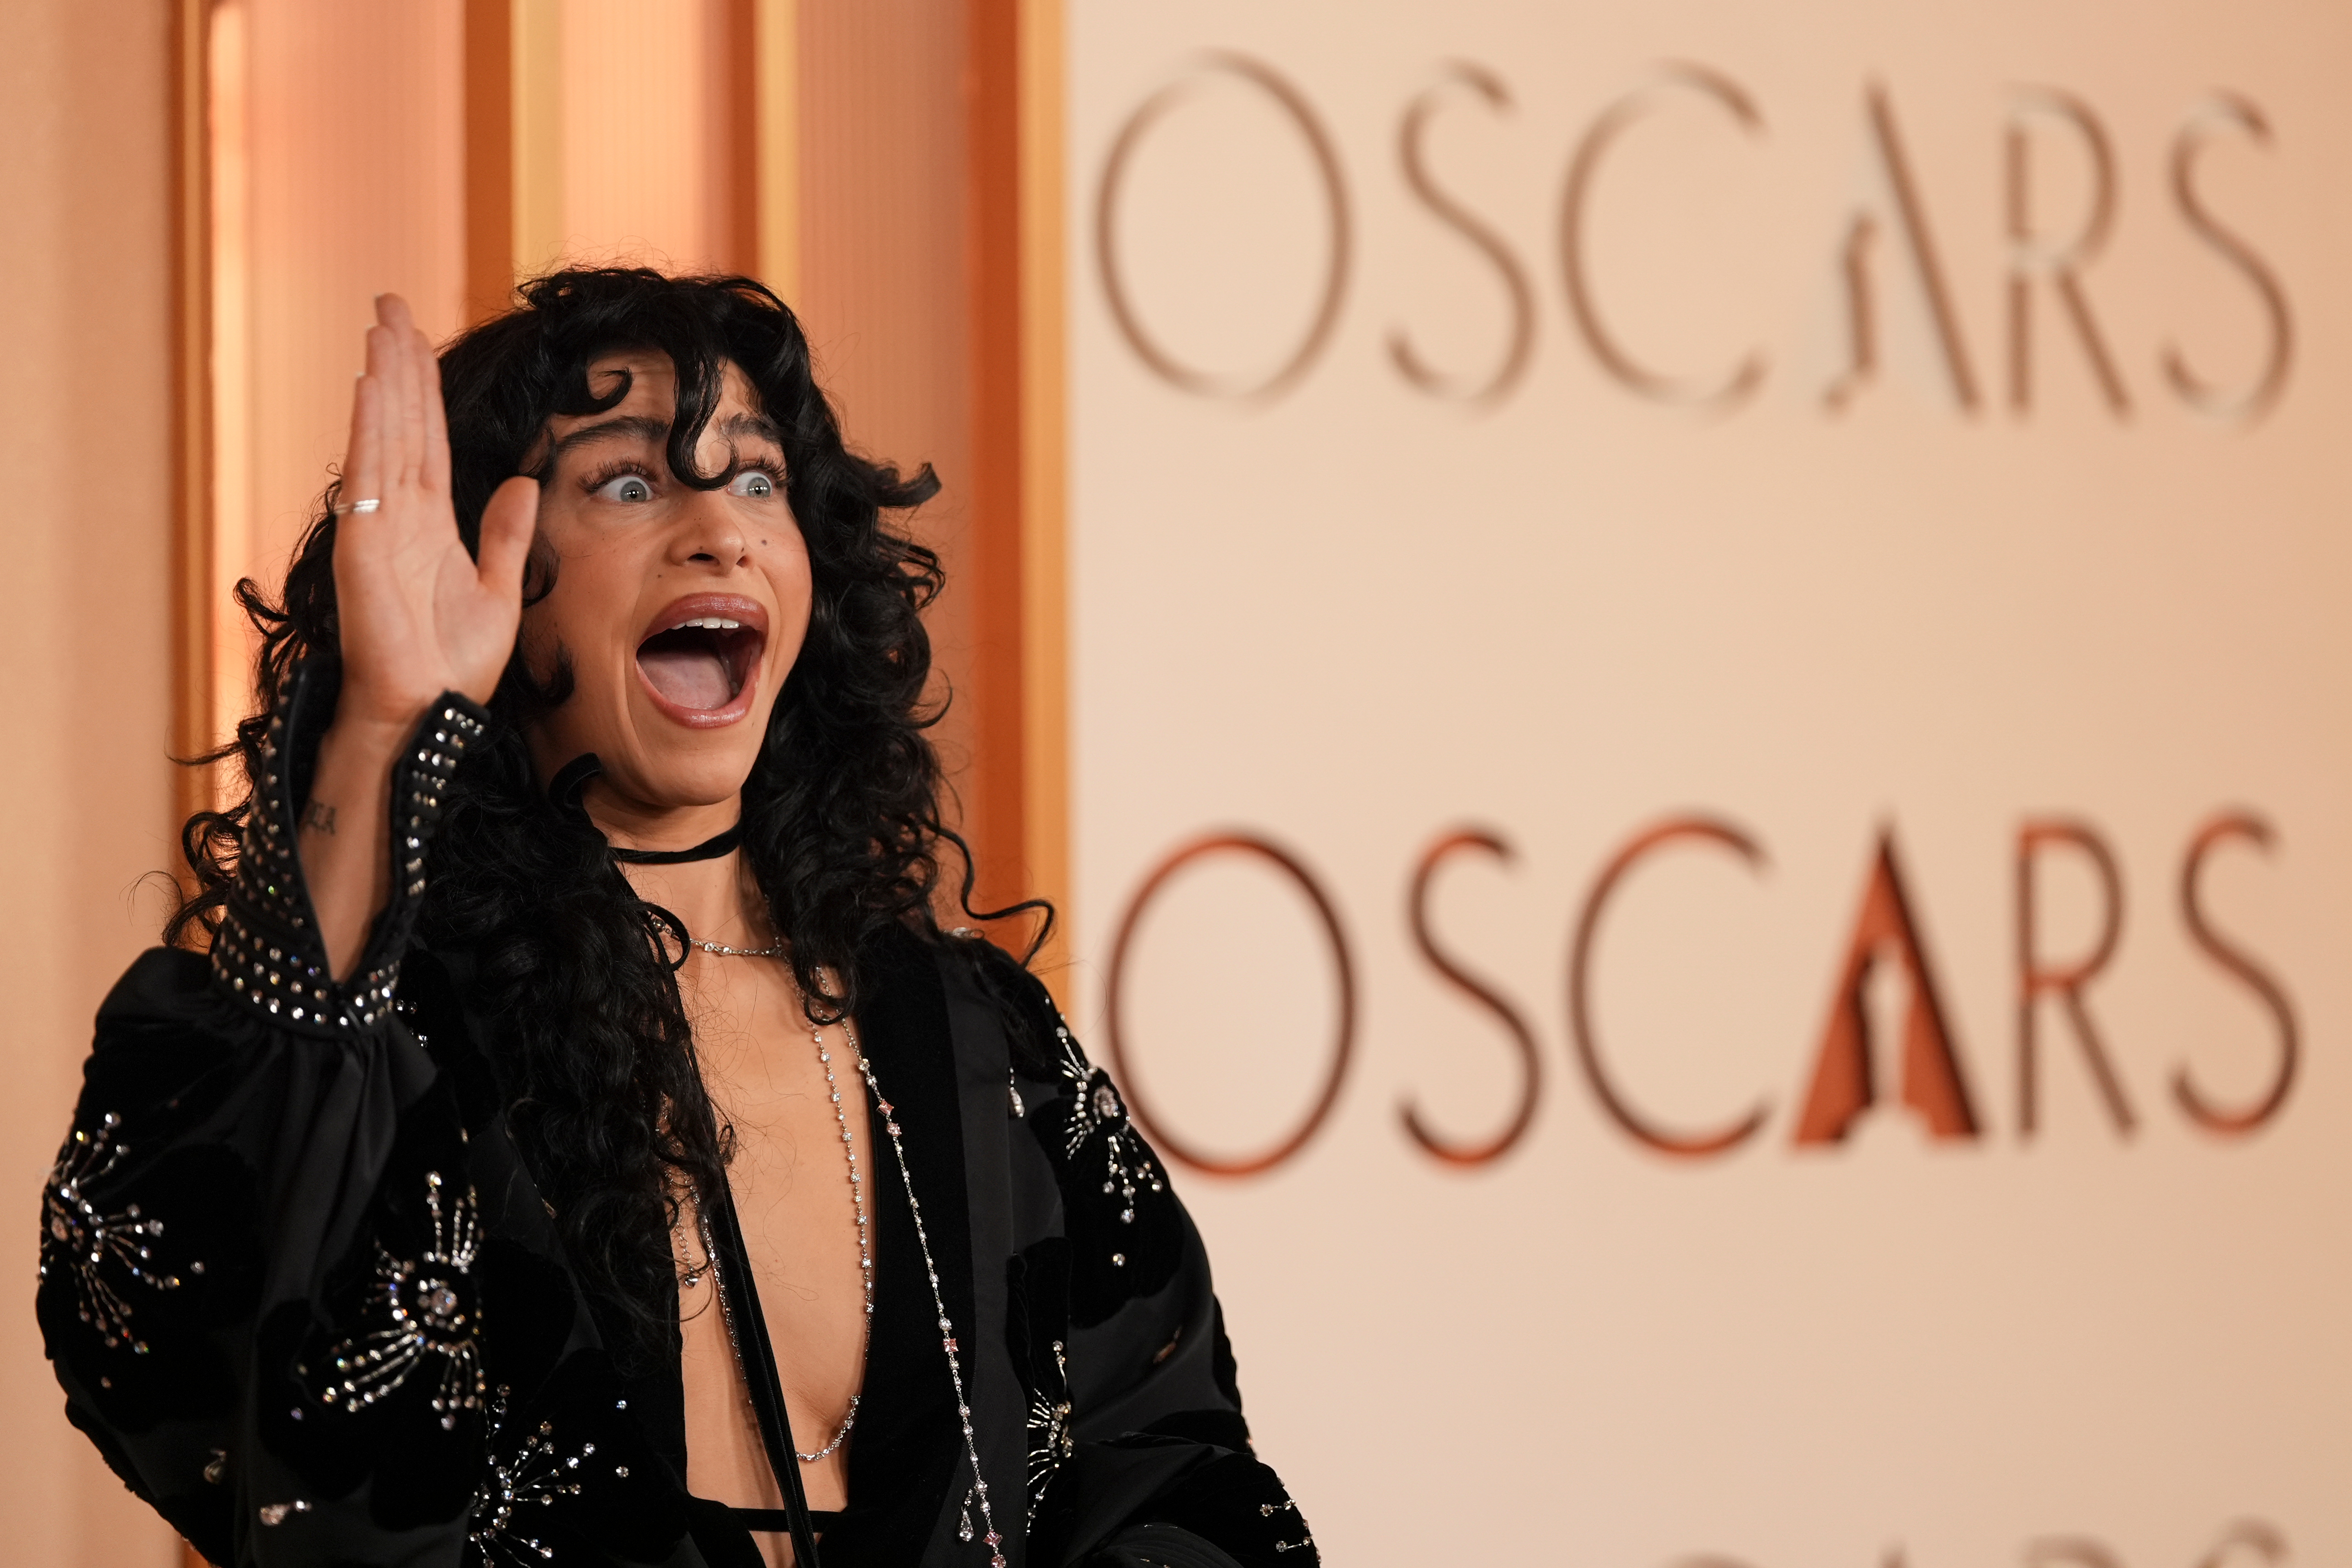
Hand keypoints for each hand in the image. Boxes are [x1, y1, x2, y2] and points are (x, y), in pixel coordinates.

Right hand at [332, 294, 536, 735]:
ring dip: (383, 379)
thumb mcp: (499, 589)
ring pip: (383, 435)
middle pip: (400, 423)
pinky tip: (369, 384)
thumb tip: (520, 481)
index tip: (415, 339)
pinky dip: (369, 428)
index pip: (426, 439)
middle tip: (390, 304)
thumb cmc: (453, 665)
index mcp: (430, 524)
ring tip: (382, 325)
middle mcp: (399, 515)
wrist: (427, 711)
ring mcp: (378, 526)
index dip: (421, 389)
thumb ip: (505, 534)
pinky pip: (368, 474)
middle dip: (396, 363)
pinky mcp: (364, 544)